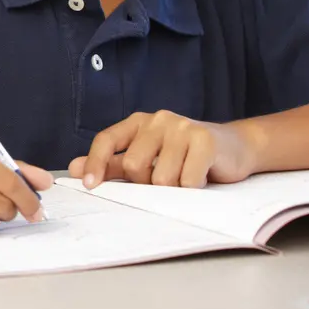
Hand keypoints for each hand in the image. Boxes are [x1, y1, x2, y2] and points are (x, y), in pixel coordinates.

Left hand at [69, 111, 256, 188]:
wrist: (234, 148)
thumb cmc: (185, 155)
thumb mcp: (148, 157)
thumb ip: (112, 164)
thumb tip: (74, 169)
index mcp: (138, 123)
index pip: (107, 140)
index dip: (96, 163)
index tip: (90, 186)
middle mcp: (157, 120)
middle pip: (133, 165)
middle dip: (145, 183)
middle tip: (164, 181)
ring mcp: (182, 127)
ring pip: (161, 178)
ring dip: (173, 189)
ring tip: (185, 177)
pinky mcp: (205, 140)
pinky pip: (187, 181)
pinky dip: (192, 187)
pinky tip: (201, 176)